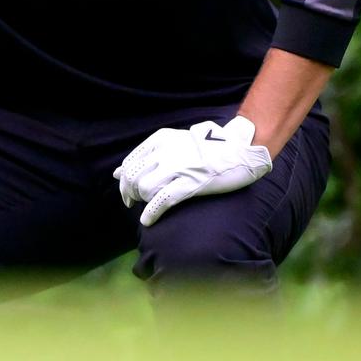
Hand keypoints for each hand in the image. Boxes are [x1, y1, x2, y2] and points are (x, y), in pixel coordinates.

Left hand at [113, 115, 272, 226]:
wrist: (244, 149)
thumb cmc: (210, 148)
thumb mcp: (175, 143)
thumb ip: (147, 156)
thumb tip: (116, 172)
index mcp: (161, 140)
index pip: (129, 163)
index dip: (124, 180)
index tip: (127, 190)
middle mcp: (166, 152)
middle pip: (132, 177)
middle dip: (128, 193)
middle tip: (132, 202)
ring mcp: (178, 168)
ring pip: (144, 189)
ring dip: (142, 202)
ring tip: (146, 207)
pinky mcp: (190, 184)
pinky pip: (161, 201)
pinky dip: (150, 213)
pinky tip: (148, 221)